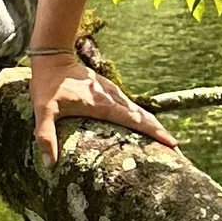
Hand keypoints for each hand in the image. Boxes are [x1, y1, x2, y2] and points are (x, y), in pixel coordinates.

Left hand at [29, 47, 175, 165]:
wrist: (52, 57)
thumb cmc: (47, 85)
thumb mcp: (43, 110)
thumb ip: (46, 135)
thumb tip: (49, 163)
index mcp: (103, 105)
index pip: (134, 121)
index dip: (154, 132)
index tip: (172, 144)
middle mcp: (113, 99)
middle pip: (143, 117)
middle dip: (161, 134)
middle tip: (178, 153)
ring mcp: (112, 94)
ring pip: (139, 112)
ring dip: (154, 126)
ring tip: (168, 144)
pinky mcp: (109, 93)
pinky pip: (131, 108)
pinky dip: (143, 119)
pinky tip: (147, 128)